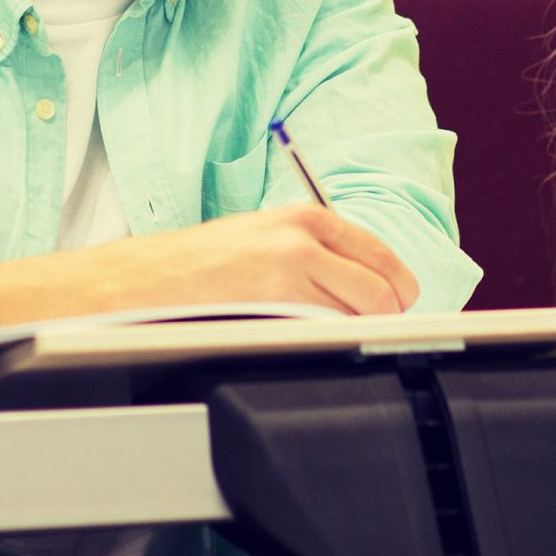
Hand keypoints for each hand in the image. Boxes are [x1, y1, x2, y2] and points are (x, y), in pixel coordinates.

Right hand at [100, 206, 418, 315]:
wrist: (155, 277)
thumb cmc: (206, 261)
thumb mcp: (268, 234)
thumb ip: (316, 248)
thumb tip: (367, 281)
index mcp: (306, 217)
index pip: (380, 253)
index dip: (398, 284)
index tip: (400, 302)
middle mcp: (305, 237)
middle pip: (381, 287)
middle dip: (387, 314)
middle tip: (375, 327)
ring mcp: (293, 269)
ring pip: (360, 312)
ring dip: (359, 329)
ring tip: (336, 332)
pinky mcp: (278, 300)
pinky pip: (328, 329)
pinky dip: (332, 338)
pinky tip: (312, 337)